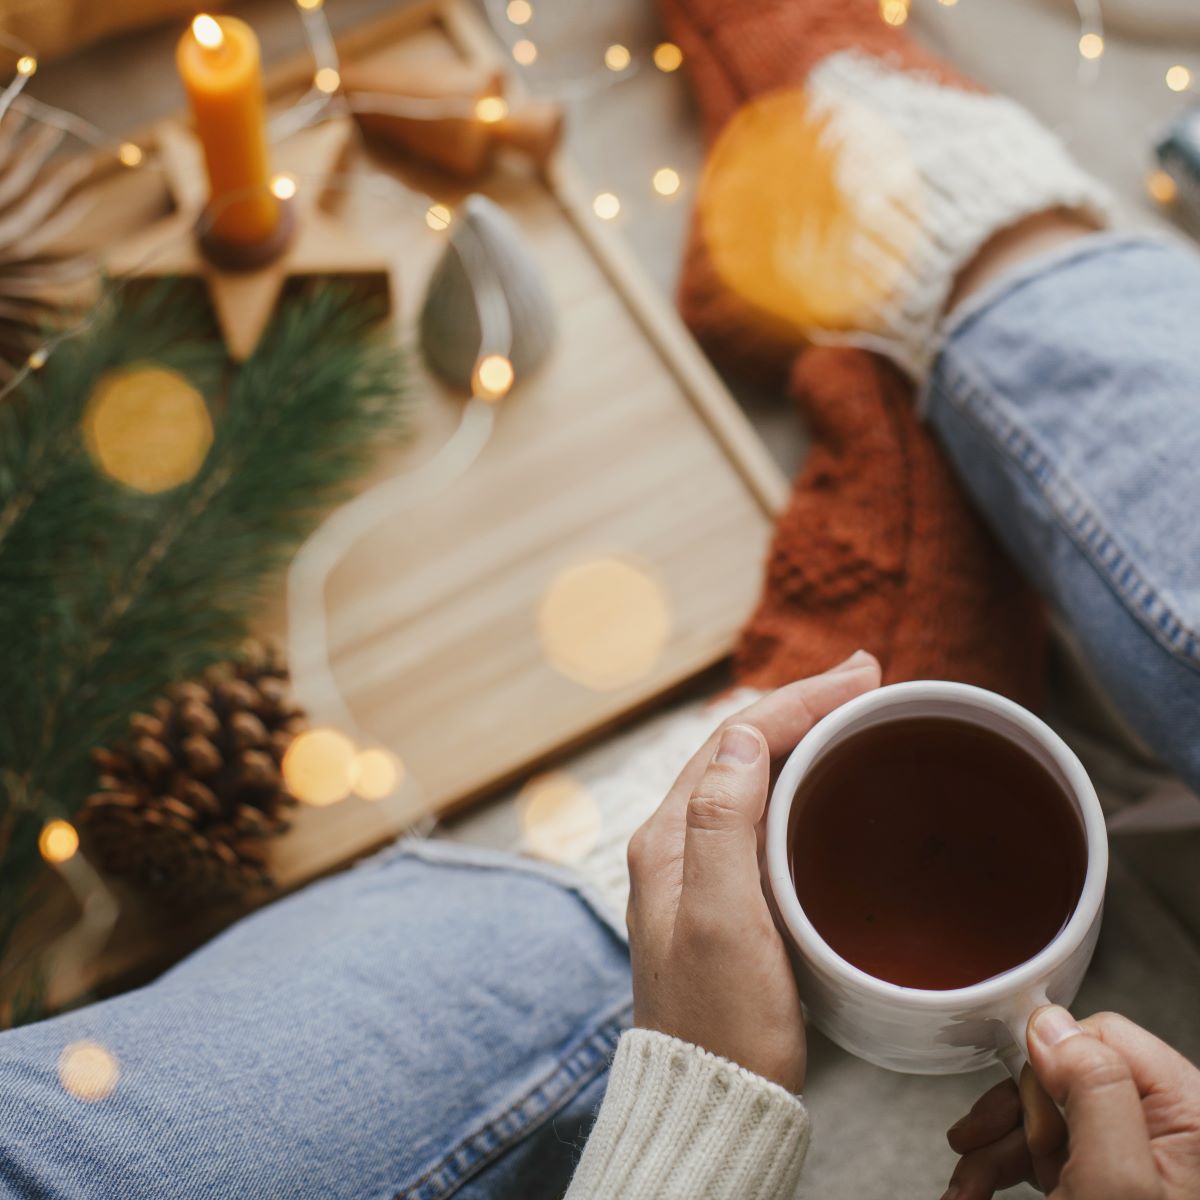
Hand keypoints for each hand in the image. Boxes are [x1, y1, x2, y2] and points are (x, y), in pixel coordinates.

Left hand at [625, 651, 880, 1092]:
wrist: (716, 1103)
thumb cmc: (721, 1024)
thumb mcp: (721, 921)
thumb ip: (722, 824)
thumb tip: (744, 735)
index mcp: (669, 838)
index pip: (734, 739)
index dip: (797, 699)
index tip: (860, 677)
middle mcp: (676, 845)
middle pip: (742, 749)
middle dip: (802, 707)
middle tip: (867, 682)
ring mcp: (700, 872)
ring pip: (753, 779)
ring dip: (802, 739)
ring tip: (854, 715)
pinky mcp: (728, 901)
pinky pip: (763, 818)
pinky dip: (801, 786)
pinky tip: (831, 790)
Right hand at [943, 1006, 1199, 1199]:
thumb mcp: (1114, 1183)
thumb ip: (1093, 1089)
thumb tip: (1049, 1022)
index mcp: (1191, 1114)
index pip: (1103, 1037)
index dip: (1050, 1070)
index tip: (1027, 1118)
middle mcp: (1172, 1133)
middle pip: (1068, 1078)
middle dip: (1014, 1118)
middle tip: (984, 1151)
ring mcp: (1142, 1164)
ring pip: (1051, 1120)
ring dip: (997, 1151)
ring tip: (962, 1189)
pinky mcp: (1114, 1185)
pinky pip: (1053, 1157)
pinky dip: (1007, 1173)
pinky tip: (975, 1192)